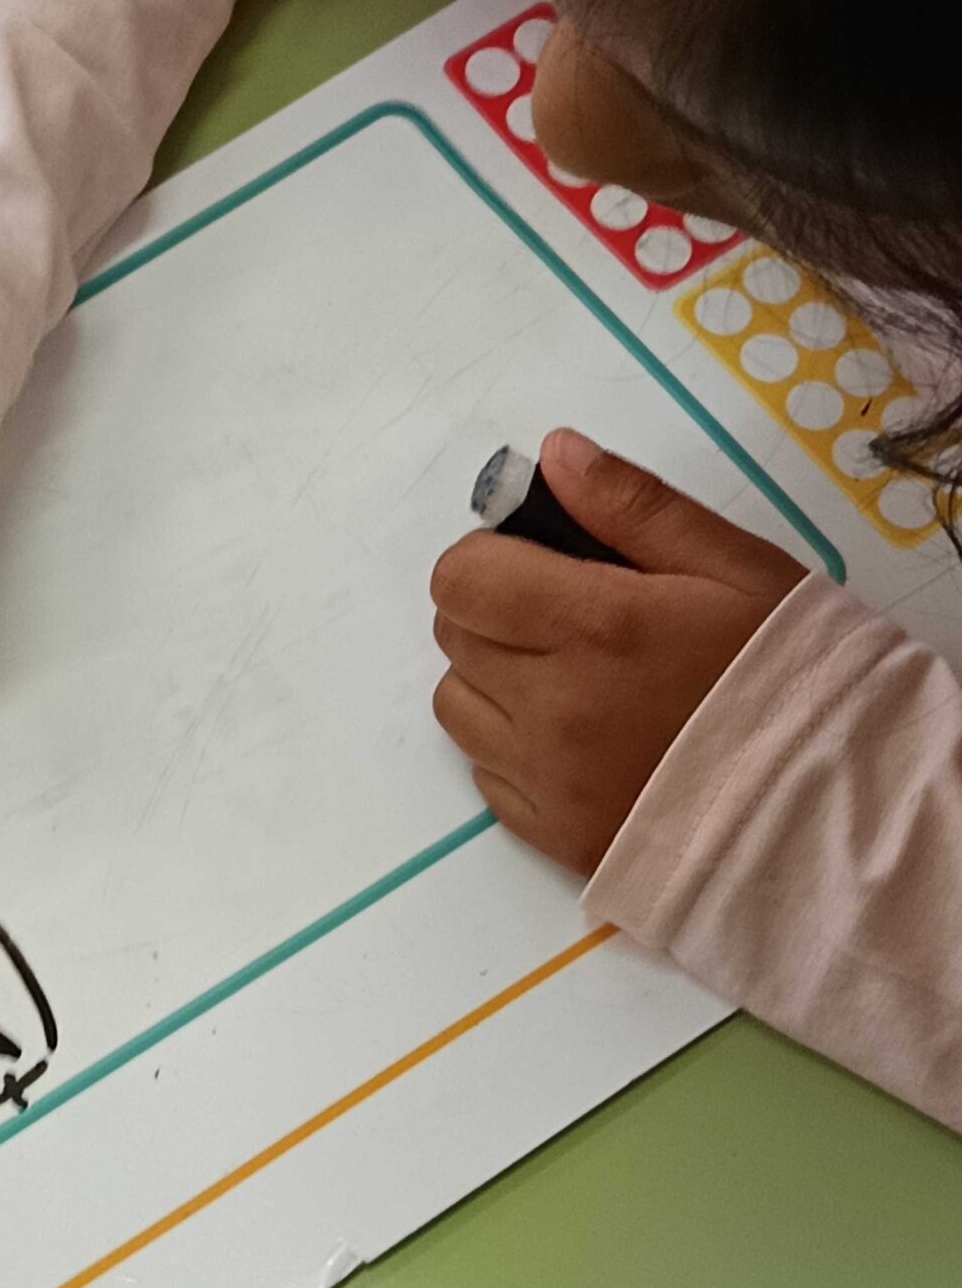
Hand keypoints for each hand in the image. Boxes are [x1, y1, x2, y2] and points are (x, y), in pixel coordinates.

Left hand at [430, 428, 806, 873]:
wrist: (832, 804)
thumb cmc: (790, 671)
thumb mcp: (735, 567)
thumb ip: (635, 506)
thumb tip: (553, 454)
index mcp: (594, 628)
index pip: (461, 577)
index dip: (492, 558)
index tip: (542, 563)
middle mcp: (551, 707)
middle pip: (455, 636)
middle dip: (497, 612)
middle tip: (570, 619)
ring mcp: (546, 779)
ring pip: (457, 705)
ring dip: (494, 680)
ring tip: (572, 679)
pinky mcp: (551, 833)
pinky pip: (484, 773)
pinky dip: (511, 748)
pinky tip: (578, 739)